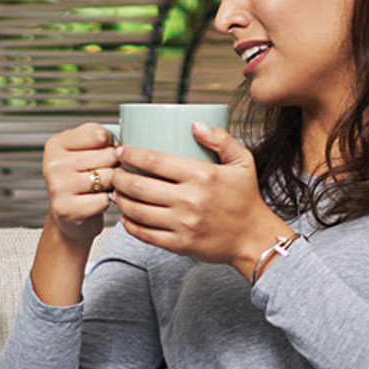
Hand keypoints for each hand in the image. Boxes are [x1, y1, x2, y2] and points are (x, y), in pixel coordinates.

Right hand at [41, 123, 121, 240]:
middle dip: (112, 166)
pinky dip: (105, 202)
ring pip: (109, 177)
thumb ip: (100, 139)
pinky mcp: (67, 209)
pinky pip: (104, 200)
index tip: (102, 153)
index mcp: (56, 144)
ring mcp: (59, 187)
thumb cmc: (81, 180)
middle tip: (100, 174)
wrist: (70, 216)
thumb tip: (122, 148)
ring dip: (111, 184)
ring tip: (98, 188)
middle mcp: (54, 164)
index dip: (109, 144)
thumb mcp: (84, 151)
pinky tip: (94, 203)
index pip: (99, 134)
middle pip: (108, 155)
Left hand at [111, 123, 294, 280]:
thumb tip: (194, 123)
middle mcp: (190, 200)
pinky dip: (130, 225)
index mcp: (202, 175)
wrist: (254, 238)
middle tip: (114, 172)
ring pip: (137, 211)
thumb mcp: (243, 161)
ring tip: (117, 192)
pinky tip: (127, 216)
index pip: (155, 161)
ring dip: (121, 200)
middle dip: (119, 178)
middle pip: (139, 186)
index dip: (131, 154)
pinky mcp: (180, 245)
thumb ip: (221, 139)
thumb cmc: (246, 199)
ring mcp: (183, 224)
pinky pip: (145, 234)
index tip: (121, 151)